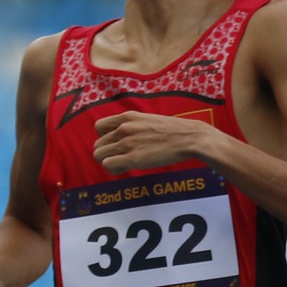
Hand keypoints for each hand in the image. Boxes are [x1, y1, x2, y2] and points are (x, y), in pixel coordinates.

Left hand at [91, 110, 220, 174]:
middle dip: (107, 154)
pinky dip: (114, 169)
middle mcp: (123, 128)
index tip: (116, 144)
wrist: (188, 137)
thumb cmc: (172, 131)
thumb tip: (124, 136)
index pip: (99, 127)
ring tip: (124, 164)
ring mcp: (127, 143)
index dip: (104, 138)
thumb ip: (132, 125)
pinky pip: (108, 165)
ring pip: (99, 155)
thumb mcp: (148, 119)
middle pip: (98, 145)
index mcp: (127, 117)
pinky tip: (126, 168)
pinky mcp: (133, 158)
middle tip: (122, 159)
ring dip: (109, 162)